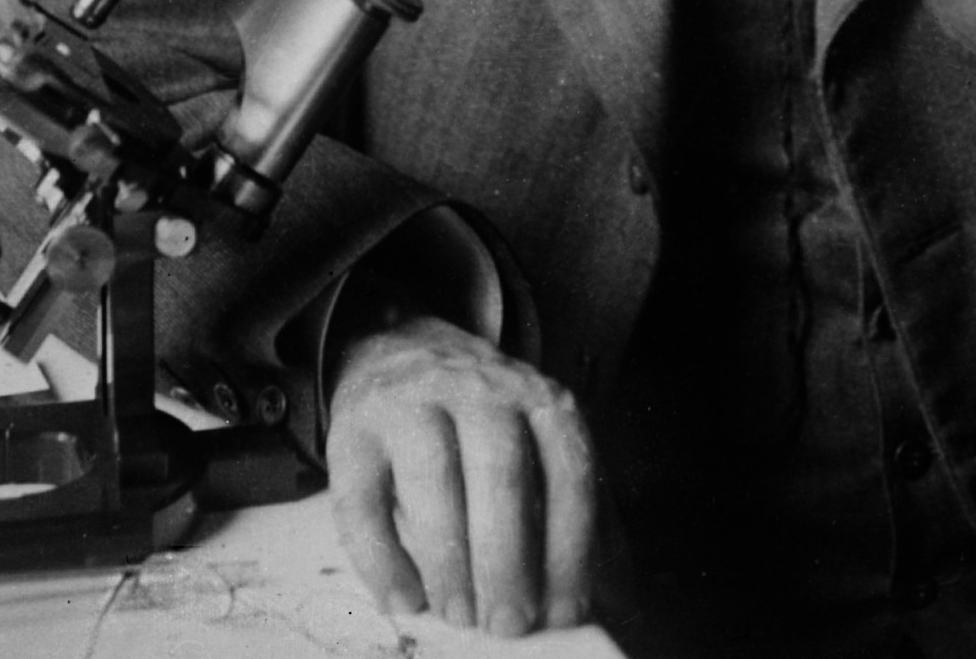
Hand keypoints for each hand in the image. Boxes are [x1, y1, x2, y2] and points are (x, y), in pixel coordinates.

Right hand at [326, 314, 596, 635]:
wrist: (400, 350)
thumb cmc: (485, 422)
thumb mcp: (541, 444)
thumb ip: (576, 512)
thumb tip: (621, 600)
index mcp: (539, 400)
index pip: (567, 472)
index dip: (571, 547)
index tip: (566, 613)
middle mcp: (480, 391)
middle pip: (500, 472)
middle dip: (508, 557)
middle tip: (510, 625)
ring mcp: (413, 404)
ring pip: (433, 478)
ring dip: (449, 558)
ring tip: (461, 617)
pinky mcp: (355, 431)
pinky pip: (362, 498)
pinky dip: (381, 556)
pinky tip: (403, 599)